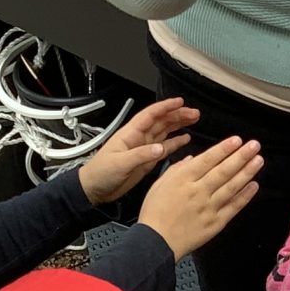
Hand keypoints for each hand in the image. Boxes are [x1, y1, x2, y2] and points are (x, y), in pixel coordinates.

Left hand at [79, 98, 198, 204]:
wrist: (95, 189)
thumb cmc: (101, 173)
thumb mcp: (120, 163)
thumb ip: (141, 155)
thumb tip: (161, 148)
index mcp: (131, 133)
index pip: (150, 115)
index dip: (165, 107)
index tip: (180, 102)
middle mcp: (139, 138)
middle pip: (161, 122)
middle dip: (177, 115)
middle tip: (194, 113)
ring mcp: (144, 149)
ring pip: (164, 132)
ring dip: (178, 125)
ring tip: (193, 120)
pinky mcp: (147, 160)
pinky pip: (164, 148)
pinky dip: (175, 143)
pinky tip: (185, 139)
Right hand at [139, 136, 263, 257]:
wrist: (156, 242)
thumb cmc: (155, 213)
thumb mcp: (159, 184)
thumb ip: (176, 169)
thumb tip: (193, 159)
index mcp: (183, 180)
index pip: (208, 160)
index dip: (224, 149)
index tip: (237, 140)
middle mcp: (198, 191)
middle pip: (223, 171)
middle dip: (241, 156)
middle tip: (254, 146)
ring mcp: (208, 208)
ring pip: (231, 187)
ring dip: (247, 172)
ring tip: (258, 161)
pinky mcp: (215, 223)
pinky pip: (233, 207)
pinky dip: (245, 196)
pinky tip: (254, 186)